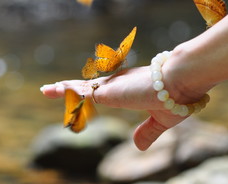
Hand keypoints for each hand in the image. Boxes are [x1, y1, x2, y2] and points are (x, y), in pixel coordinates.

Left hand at [41, 64, 207, 150]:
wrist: (180, 81)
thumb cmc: (176, 99)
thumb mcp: (160, 121)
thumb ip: (147, 132)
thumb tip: (137, 146)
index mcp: (129, 88)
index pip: (104, 90)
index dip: (91, 91)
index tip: (81, 91)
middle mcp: (117, 83)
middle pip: (88, 86)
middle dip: (72, 87)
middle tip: (56, 87)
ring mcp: (111, 86)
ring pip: (80, 87)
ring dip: (63, 89)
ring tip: (46, 89)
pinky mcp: (107, 91)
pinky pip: (79, 91)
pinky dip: (65, 91)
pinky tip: (51, 90)